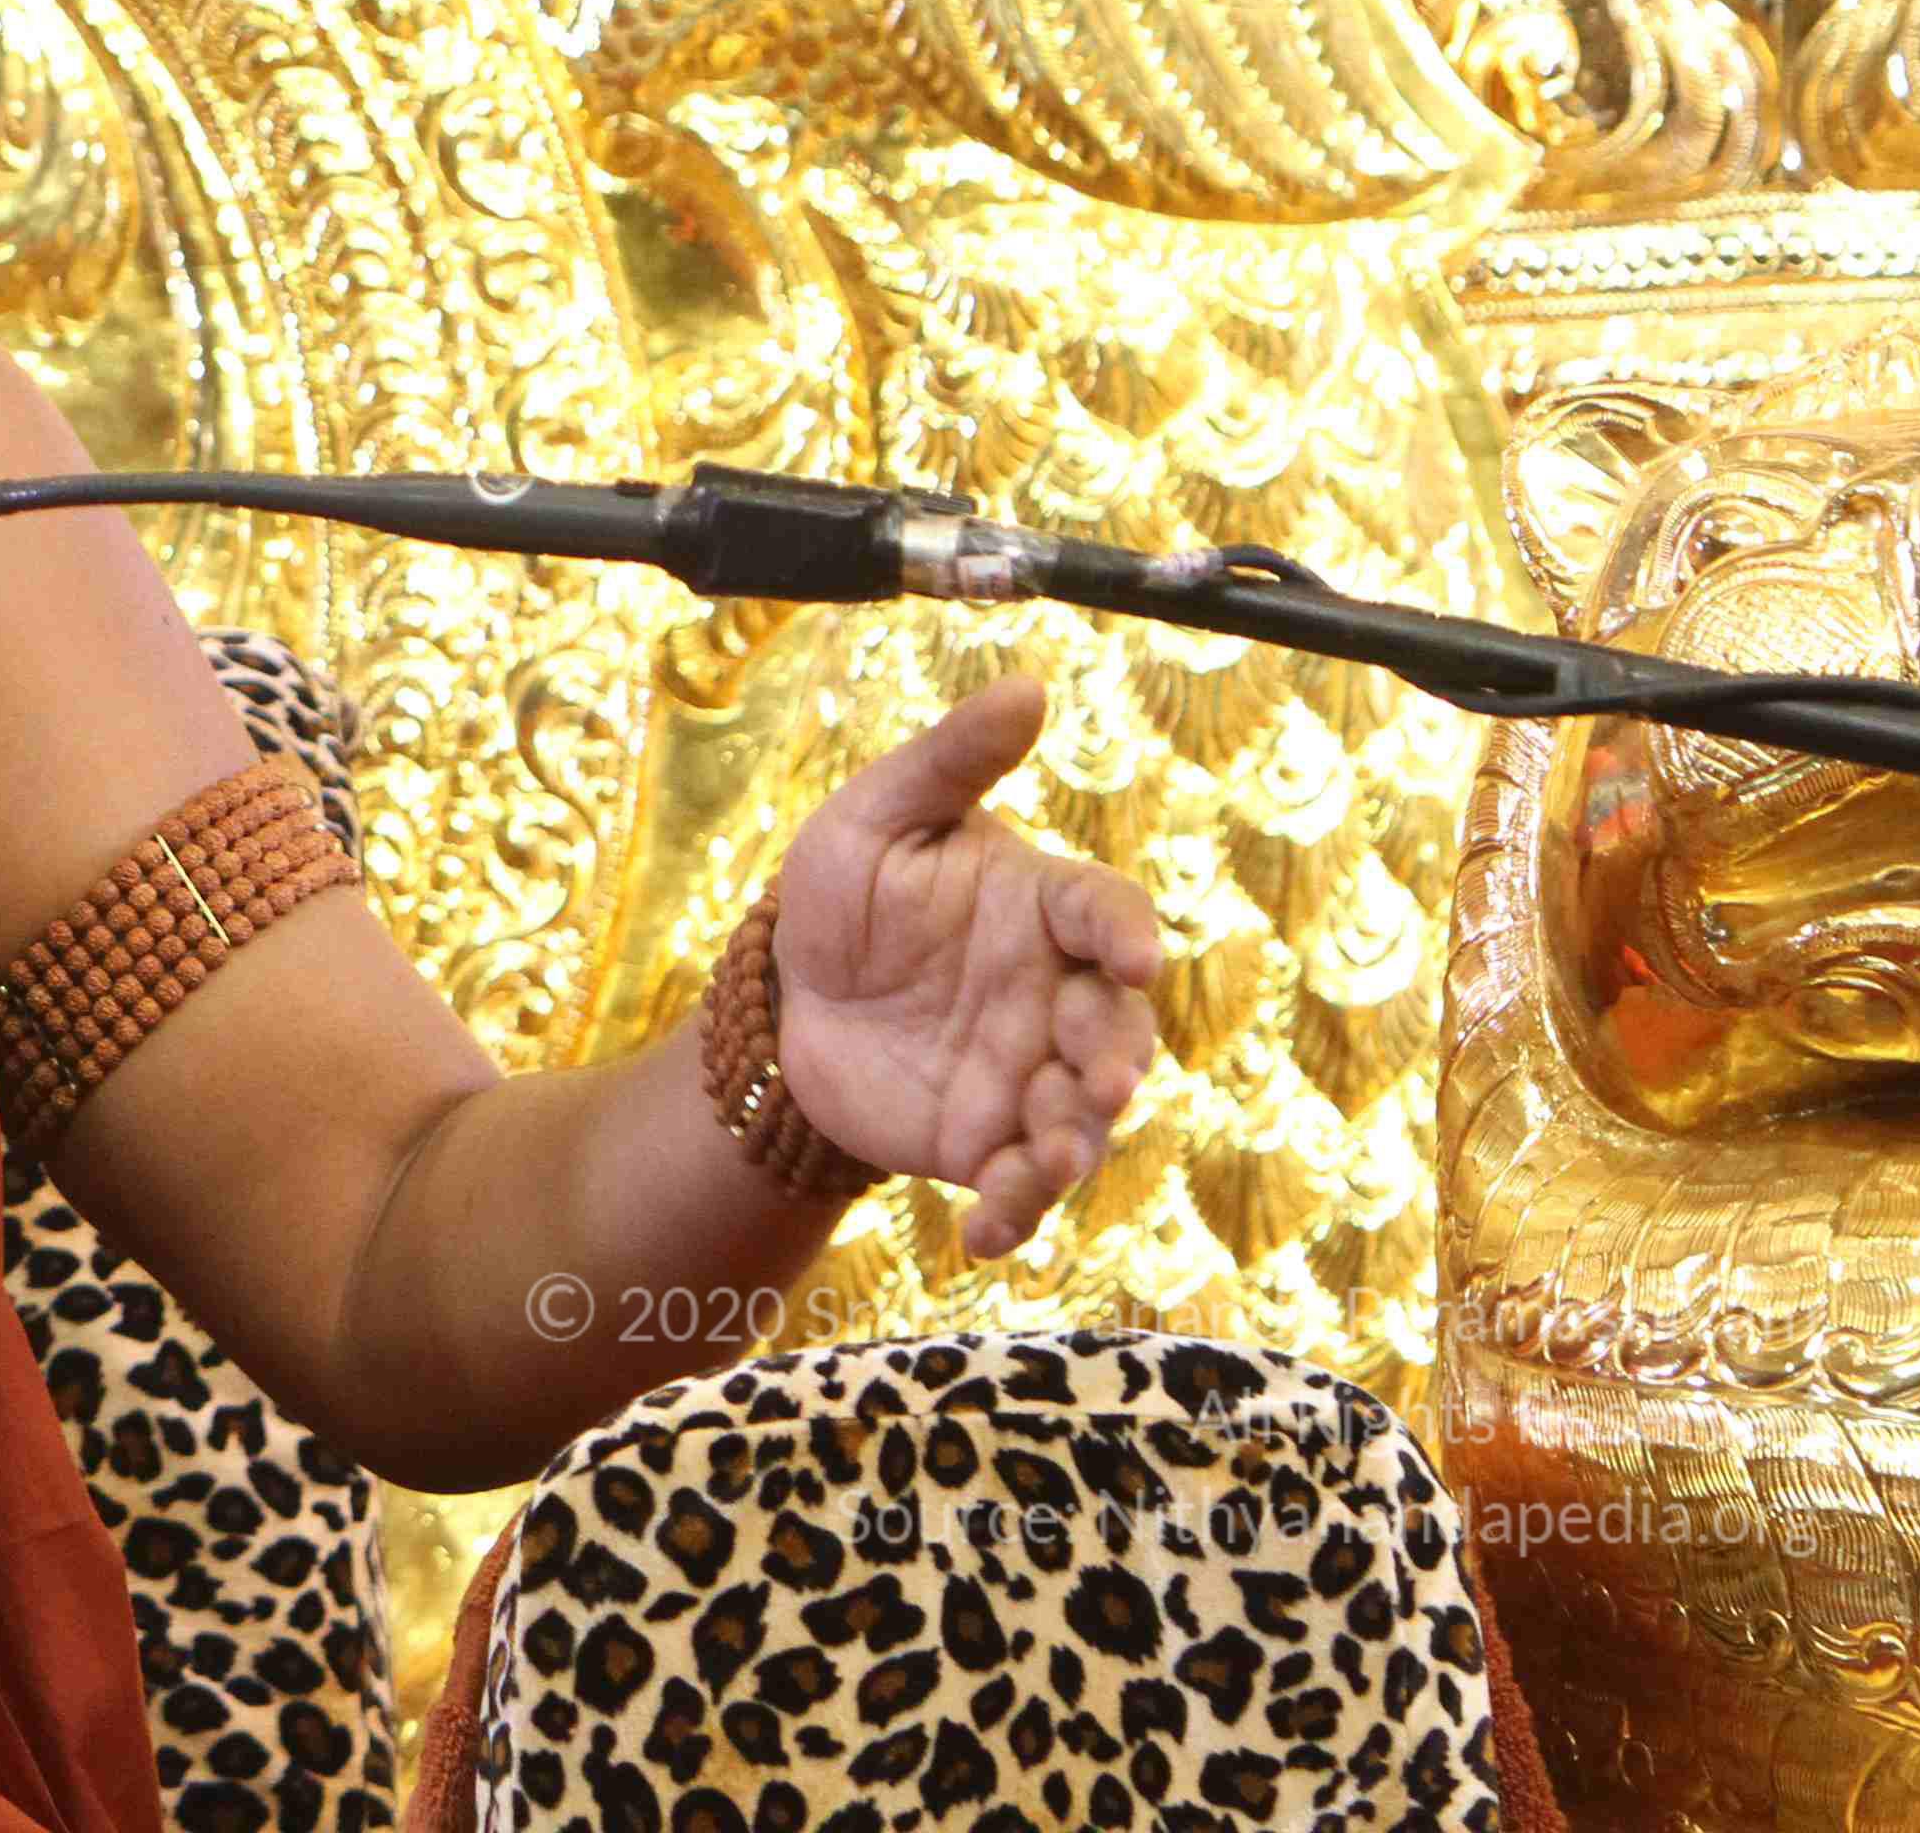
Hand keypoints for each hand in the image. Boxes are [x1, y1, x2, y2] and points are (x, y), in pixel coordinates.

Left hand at [768, 674, 1163, 1261]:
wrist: (787, 993)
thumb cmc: (844, 891)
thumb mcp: (877, 815)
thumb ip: (951, 759)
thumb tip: (1029, 683)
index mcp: (1040, 906)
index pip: (1104, 911)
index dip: (1124, 932)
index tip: (1132, 954)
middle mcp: (1054, 994)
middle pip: (1113, 1028)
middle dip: (1114, 1058)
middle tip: (1101, 1081)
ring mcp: (1030, 1073)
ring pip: (1081, 1115)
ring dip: (1075, 1141)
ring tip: (1049, 1159)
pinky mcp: (990, 1141)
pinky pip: (1021, 1183)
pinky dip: (1015, 1212)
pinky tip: (985, 1236)